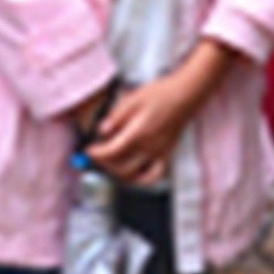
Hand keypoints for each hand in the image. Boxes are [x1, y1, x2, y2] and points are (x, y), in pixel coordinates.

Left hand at [85, 45, 235, 185]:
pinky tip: (133, 173)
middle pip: (121, 167)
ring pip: (135, 175)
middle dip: (104, 164)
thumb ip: (116, 116)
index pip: (112, 152)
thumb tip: (102, 131)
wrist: (185, 95)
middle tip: (97, 155)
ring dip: (119, 174)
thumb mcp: (133, 99)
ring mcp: (159, 153)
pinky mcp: (167, 154)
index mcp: (139, 133)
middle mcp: (149, 147)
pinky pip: (154, 176)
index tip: (88, 150)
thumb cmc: (160, 94)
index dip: (97, 154)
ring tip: (111, 163)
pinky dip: (141, 179)